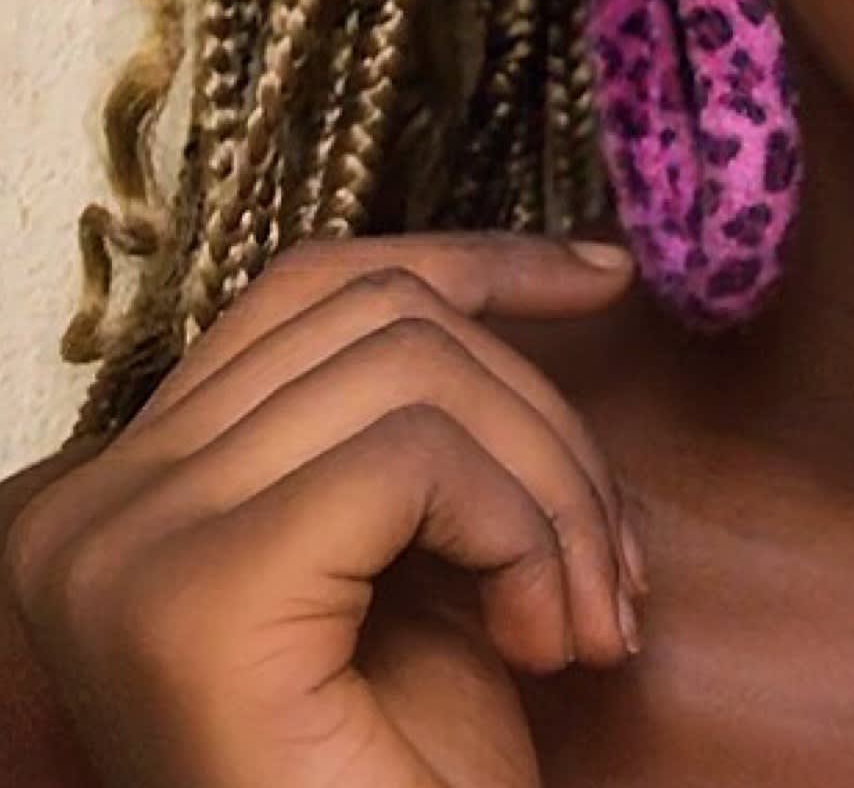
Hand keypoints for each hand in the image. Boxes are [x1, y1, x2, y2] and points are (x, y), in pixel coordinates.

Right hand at [5, 233, 647, 787]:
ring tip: (589, 621)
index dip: (473, 264)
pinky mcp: (196, 596)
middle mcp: (93, 509)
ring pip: (414, 368)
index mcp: (128, 492)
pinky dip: (524, 531)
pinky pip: (414, 454)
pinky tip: (543, 644)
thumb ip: (426, 426)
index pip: (316, 288)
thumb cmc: (399, 786)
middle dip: (541, 418)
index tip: (606, 281)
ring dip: (554, 490)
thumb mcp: (417, 567)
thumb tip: (566, 271)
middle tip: (613, 573)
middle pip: (380, 317)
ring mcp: (126, 548)